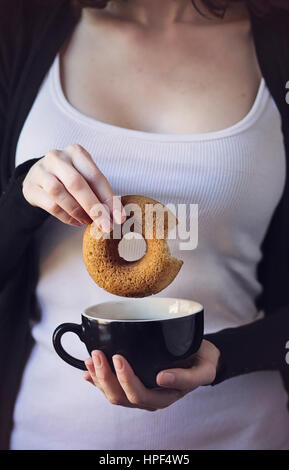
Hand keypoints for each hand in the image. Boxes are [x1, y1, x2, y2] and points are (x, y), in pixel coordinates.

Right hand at [22, 144, 125, 228]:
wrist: (38, 176)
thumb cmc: (69, 177)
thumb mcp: (85, 177)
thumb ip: (99, 192)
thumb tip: (116, 215)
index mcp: (76, 152)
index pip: (96, 176)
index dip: (109, 198)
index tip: (120, 217)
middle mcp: (57, 157)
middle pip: (77, 184)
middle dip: (94, 208)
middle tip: (106, 226)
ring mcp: (41, 170)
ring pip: (60, 193)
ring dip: (78, 211)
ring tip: (88, 222)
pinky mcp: (31, 186)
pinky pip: (50, 205)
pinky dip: (66, 217)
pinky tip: (76, 222)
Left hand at [83, 340, 219, 410]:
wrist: (203, 358)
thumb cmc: (202, 362)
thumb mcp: (203, 370)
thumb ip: (186, 378)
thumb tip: (162, 379)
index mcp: (164, 397)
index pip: (138, 394)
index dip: (125, 379)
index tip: (119, 357)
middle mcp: (149, 398)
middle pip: (120, 396)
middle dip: (105, 376)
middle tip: (98, 354)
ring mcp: (139, 391)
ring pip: (112, 393)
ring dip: (98, 377)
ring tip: (90, 359)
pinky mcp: (133, 382)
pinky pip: (112, 386)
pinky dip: (97, 380)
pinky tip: (87, 372)